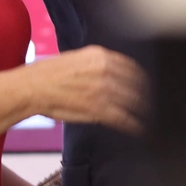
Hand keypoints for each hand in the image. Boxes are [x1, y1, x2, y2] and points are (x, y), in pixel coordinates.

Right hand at [26, 46, 145, 133]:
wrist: (31, 88)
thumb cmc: (48, 74)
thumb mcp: (77, 57)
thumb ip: (98, 63)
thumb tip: (113, 70)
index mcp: (101, 56)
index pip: (132, 66)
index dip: (142, 77)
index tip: (147, 84)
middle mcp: (105, 71)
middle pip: (136, 84)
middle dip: (147, 94)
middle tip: (153, 102)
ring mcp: (103, 90)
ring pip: (133, 101)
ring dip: (144, 110)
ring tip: (152, 116)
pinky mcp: (98, 109)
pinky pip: (123, 118)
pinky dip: (133, 124)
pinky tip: (140, 129)